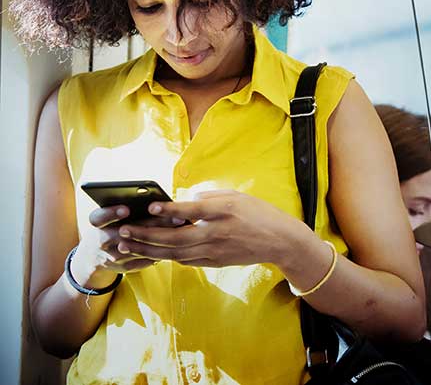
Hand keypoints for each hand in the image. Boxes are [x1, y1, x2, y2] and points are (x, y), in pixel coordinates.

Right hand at [71, 205, 183, 286]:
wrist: (95, 256)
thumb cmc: (111, 225)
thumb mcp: (112, 216)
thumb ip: (128, 208)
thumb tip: (157, 200)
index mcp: (97, 224)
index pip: (99, 218)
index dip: (112, 213)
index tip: (126, 209)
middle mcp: (101, 240)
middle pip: (124, 233)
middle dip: (150, 224)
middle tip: (175, 216)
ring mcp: (112, 257)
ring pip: (137, 248)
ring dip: (159, 238)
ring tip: (179, 229)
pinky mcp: (124, 267)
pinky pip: (143, 260)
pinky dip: (159, 250)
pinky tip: (175, 241)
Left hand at [115, 190, 311, 267]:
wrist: (280, 241)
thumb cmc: (258, 213)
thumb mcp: (236, 196)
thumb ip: (208, 197)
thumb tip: (183, 202)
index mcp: (224, 212)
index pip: (192, 210)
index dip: (170, 209)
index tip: (151, 206)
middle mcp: (217, 233)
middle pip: (175, 237)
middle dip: (146, 235)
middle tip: (123, 231)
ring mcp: (215, 251)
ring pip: (175, 253)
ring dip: (149, 250)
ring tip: (127, 245)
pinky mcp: (215, 262)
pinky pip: (185, 260)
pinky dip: (166, 257)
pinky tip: (150, 252)